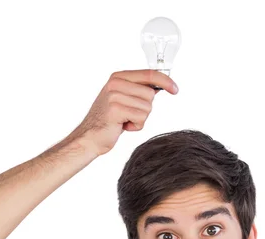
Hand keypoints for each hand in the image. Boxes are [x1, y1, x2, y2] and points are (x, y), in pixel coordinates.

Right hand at [64, 69, 178, 157]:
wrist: (89, 138)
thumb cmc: (108, 121)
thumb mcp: (122, 99)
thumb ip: (137, 90)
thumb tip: (161, 86)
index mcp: (118, 77)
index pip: (149, 74)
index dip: (165, 81)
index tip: (175, 89)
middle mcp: (116, 83)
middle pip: (150, 94)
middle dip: (145, 109)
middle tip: (129, 115)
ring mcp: (115, 95)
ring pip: (147, 107)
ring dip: (139, 119)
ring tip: (124, 121)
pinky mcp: (116, 109)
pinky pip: (141, 118)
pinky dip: (135, 126)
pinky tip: (122, 127)